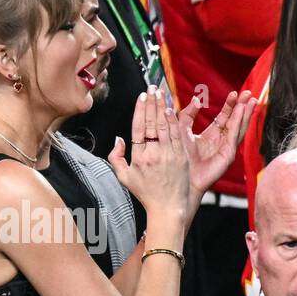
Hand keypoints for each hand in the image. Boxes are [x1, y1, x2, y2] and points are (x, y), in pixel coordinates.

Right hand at [106, 88, 190, 226]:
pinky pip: (177, 135)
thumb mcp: (124, 178)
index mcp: (138, 158)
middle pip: (152, 123)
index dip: (140, 110)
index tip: (142, 97)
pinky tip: (171, 108)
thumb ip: (116, 157)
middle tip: (152, 87)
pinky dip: (174, 120)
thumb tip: (119, 139)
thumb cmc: (146, 193)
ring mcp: (168, 155)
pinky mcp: (181, 157)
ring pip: (165, 126)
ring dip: (163, 107)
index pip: (138, 128)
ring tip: (161, 93)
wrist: (167, 208)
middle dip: (152, 103)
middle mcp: (153, 155)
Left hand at [179, 90, 254, 205]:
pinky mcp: (228, 154)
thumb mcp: (183, 129)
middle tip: (248, 93)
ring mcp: (226, 148)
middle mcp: (221, 141)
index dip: (230, 105)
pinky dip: (238, 122)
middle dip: (242, 107)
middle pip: (236, 121)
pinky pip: (234, 135)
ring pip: (239, 127)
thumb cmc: (180, 157)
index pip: (225, 117)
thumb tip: (196, 99)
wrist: (180, 176)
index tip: (235, 93)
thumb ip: (188, 114)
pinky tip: (241, 112)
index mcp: (212, 135)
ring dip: (245, 113)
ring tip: (251, 100)